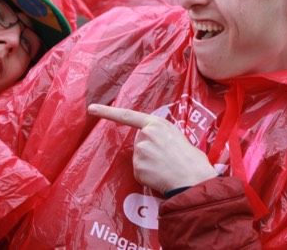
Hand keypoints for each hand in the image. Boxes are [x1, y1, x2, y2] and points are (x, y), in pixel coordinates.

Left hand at [88, 103, 217, 193]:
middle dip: (148, 152)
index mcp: (157, 123)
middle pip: (139, 143)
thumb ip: (161, 135)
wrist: (195, 179)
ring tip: (166, 169)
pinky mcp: (138, 167)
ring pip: (139, 159)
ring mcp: (140, 151)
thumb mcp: (178, 136)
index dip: (108, 112)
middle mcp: (145, 135)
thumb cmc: (192, 160)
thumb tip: (156, 142)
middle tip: (167, 160)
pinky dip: (148, 177)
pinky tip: (160, 177)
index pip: (128, 116)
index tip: (92, 108)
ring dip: (149, 165)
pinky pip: (139, 173)